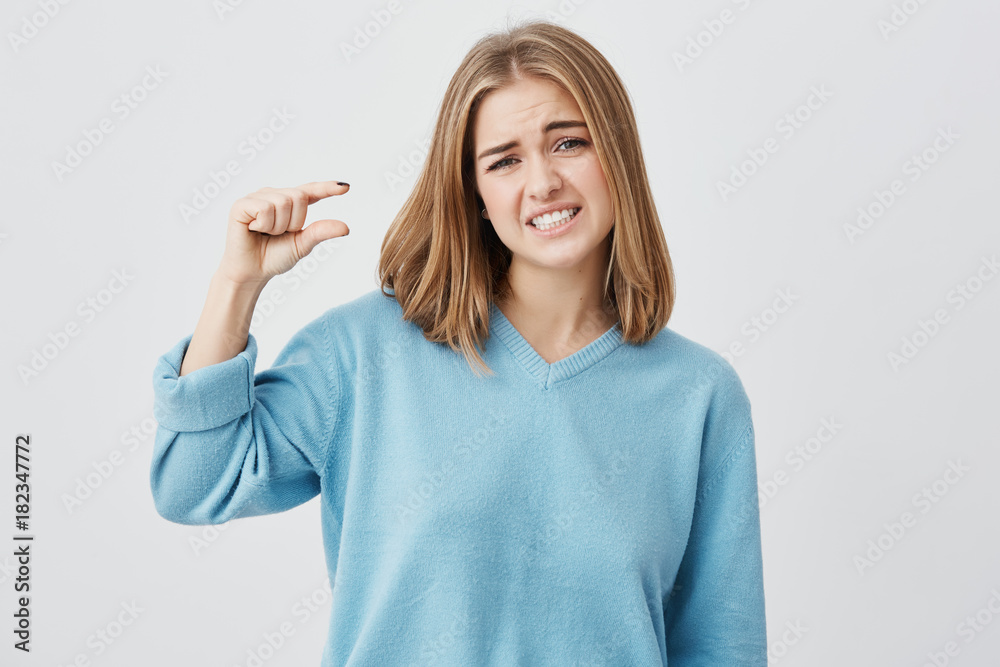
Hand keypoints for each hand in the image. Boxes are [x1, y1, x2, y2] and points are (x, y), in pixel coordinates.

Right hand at [218, 180, 350, 285]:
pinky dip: (264, 224)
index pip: (310, 191)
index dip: (327, 188)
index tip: (346, 188)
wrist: (252, 272)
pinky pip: (265, 208)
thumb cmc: (274, 257)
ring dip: (278, 226)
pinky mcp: (241, 204)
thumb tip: (346, 227)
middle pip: (298, 196)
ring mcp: (257, 197)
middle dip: (294, 222)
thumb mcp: (303, 244)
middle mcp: (273, 195)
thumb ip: (321, 232)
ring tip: (265, 233)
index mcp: (289, 203)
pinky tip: (253, 230)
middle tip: (278, 234)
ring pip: (282, 202)